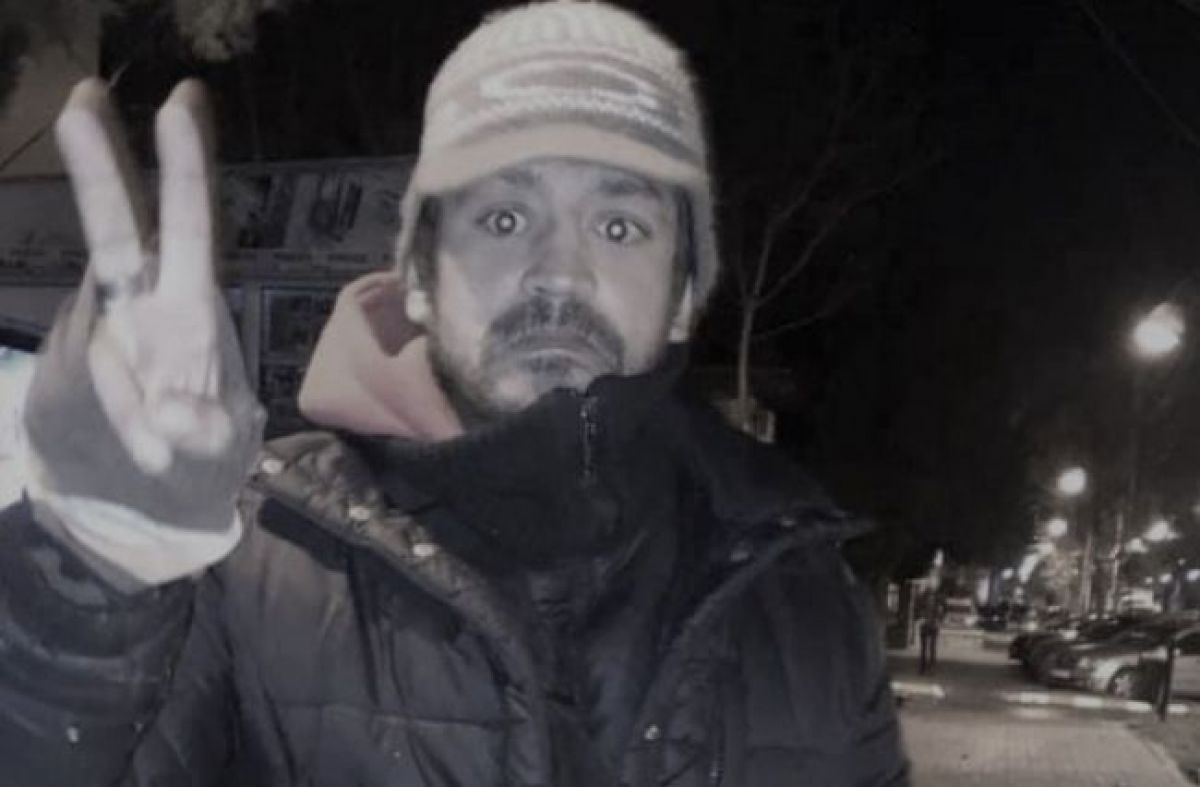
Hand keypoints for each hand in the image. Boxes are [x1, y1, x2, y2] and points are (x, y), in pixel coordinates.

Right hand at [50, 77, 248, 474]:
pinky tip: (157, 455)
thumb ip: (209, 430)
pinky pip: (98, 397)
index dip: (187, 166)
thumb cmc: (198, 440)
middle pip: (115, 233)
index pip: (190, 223)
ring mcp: (102, 343)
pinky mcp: (74, 381)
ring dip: (126, 385)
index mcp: (189, 300)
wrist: (139, 491)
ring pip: (99, 338)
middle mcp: (139, 309)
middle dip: (98, 173)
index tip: (184, 99)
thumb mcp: (223, 441)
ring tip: (166, 444)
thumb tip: (173, 418)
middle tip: (81, 99)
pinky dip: (129, 427)